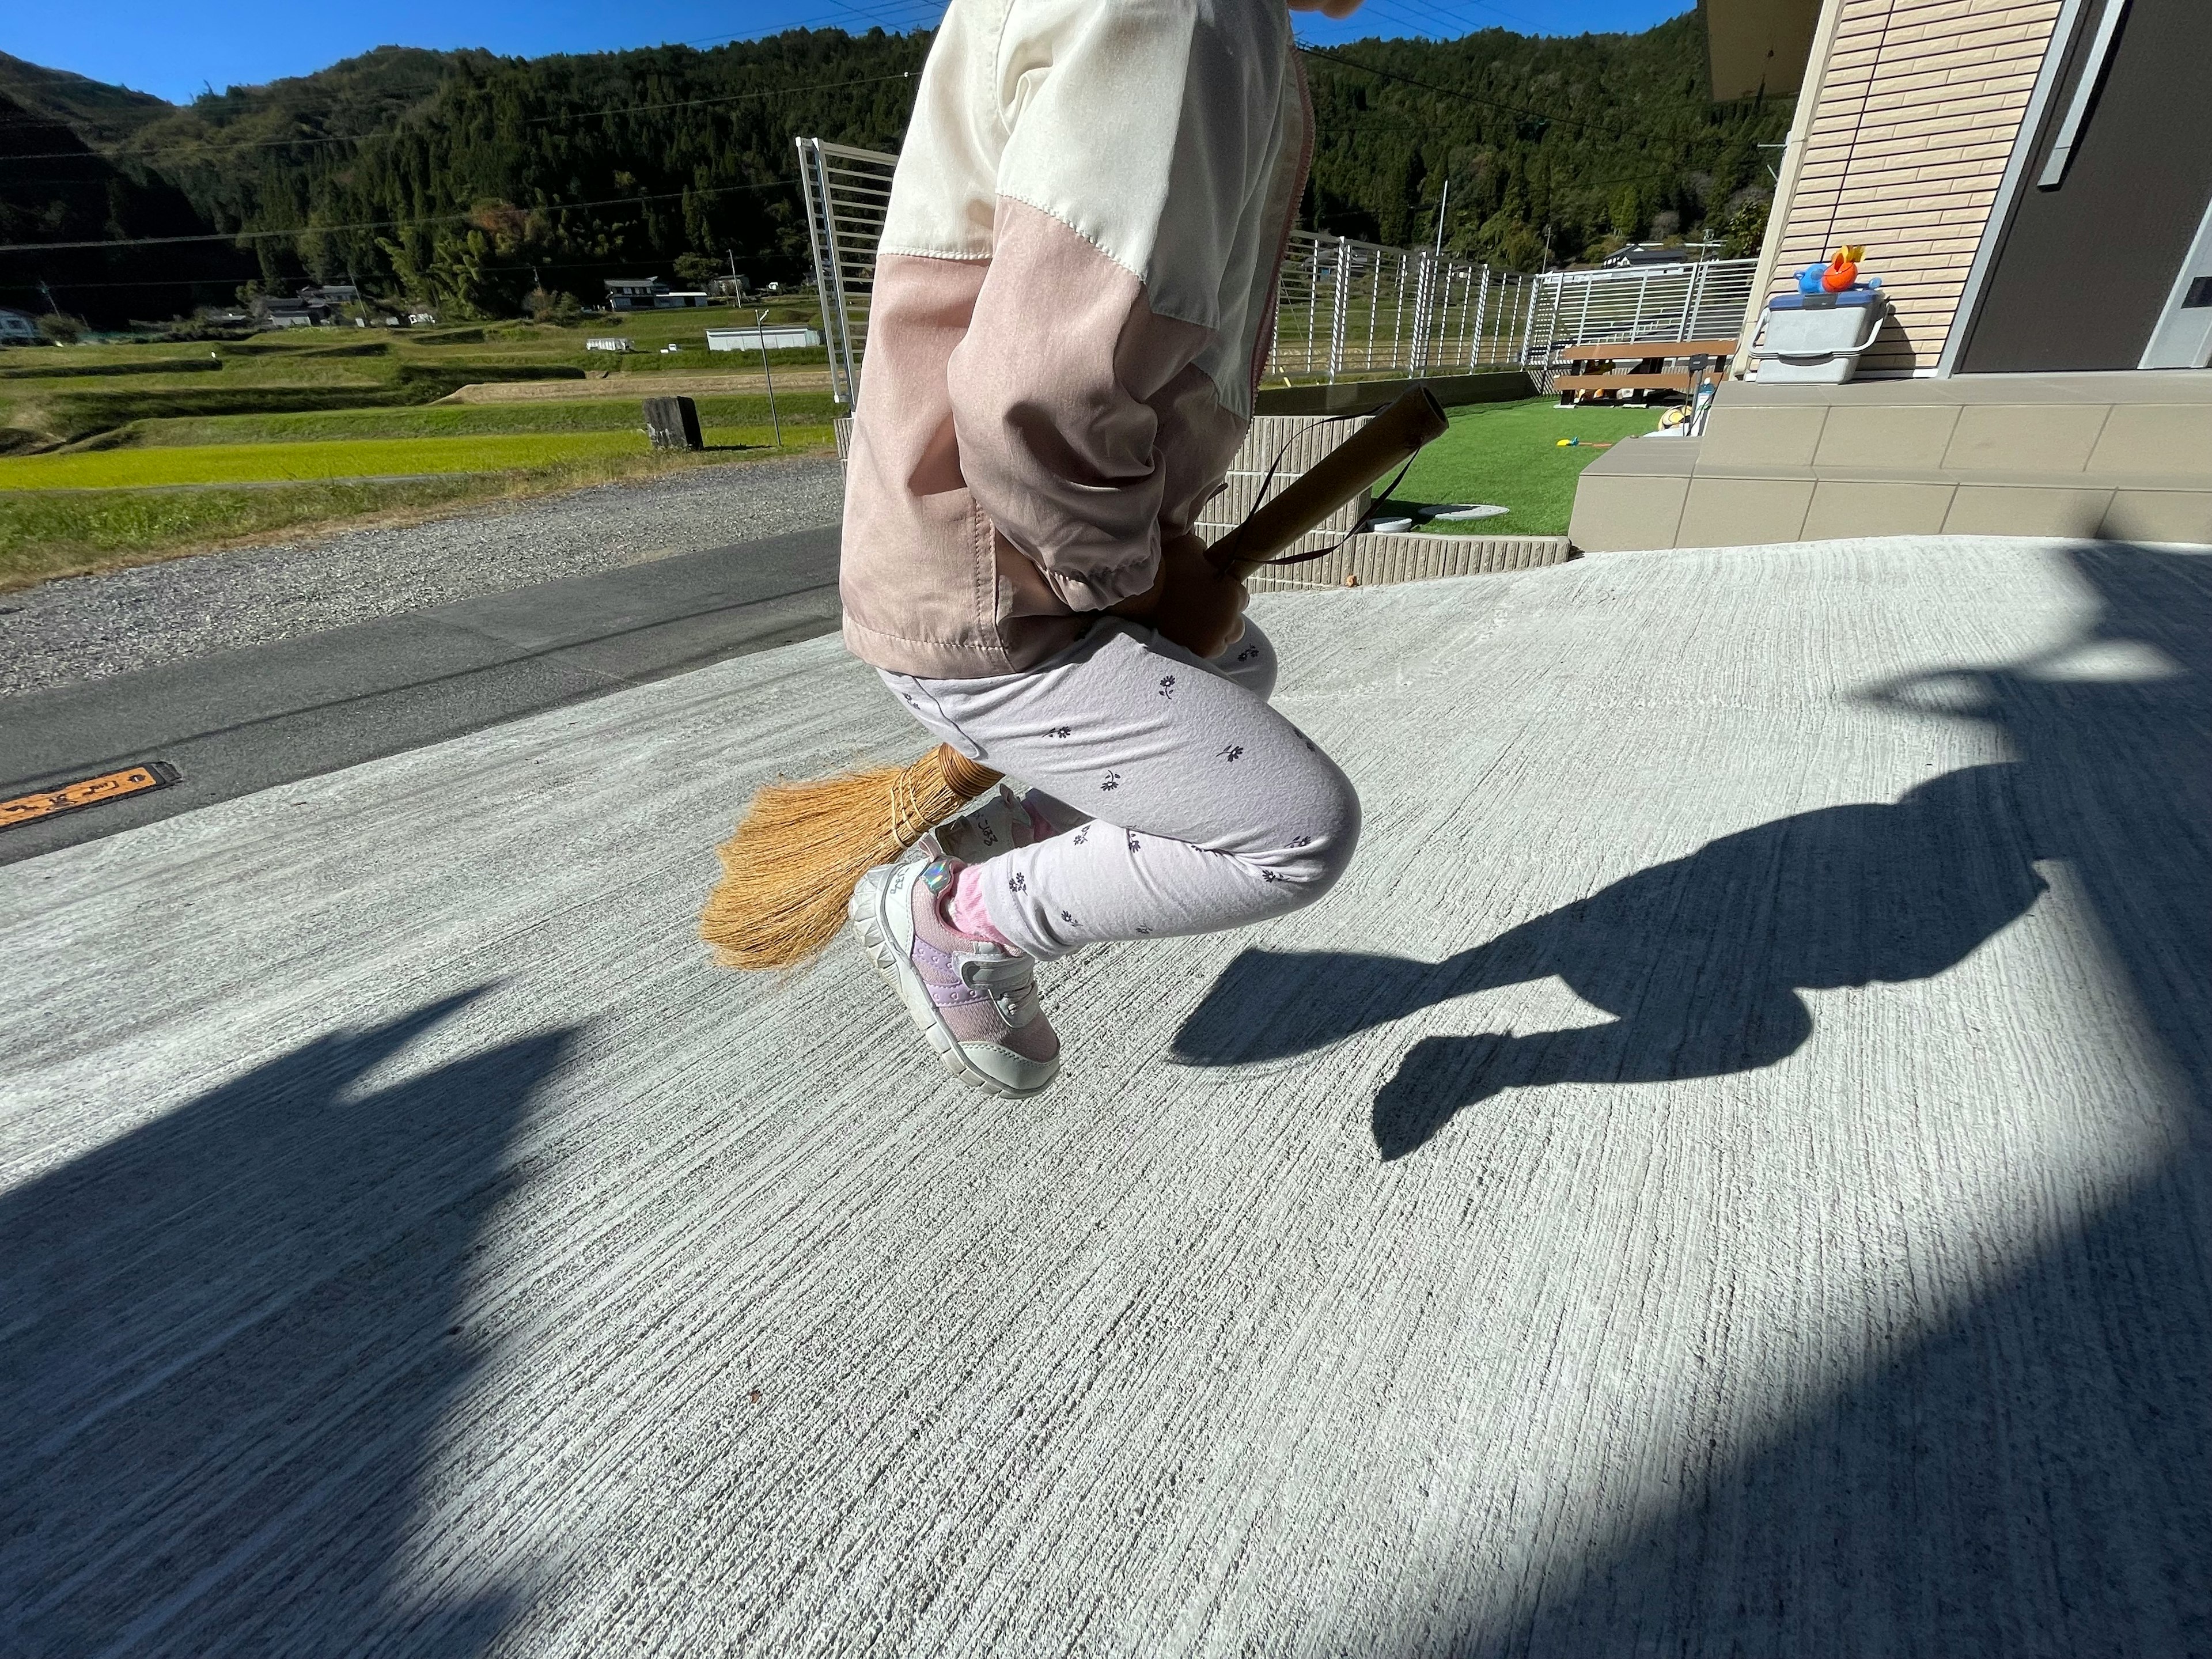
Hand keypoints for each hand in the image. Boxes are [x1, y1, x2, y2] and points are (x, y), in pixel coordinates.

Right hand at [1148, 531, 1248, 659]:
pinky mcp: (1197, 654)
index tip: (1212, 593)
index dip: (1226, 594)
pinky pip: (1206, 653)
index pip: (1242, 598)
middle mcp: (1228, 620)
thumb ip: (1206, 554)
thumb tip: (1207, 558)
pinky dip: (1198, 646)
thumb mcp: (1191, 547)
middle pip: (1236, 626)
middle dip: (1223, 619)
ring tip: (1192, 626)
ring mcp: (1213, 641)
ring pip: (1222, 643)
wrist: (1139, 592)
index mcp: (1232, 594)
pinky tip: (1186, 636)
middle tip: (1203, 612)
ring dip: (1212, 635)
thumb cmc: (1166, 566)